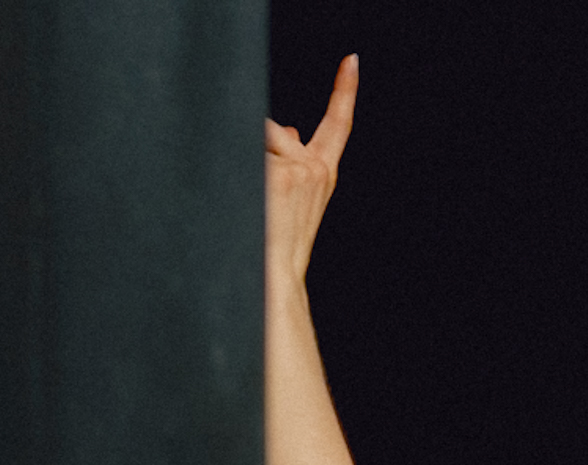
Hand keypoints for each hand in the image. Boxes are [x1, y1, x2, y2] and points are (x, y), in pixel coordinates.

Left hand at [265, 55, 357, 284]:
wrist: (275, 279)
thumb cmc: (277, 245)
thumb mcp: (292, 200)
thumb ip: (292, 160)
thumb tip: (286, 127)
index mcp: (321, 175)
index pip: (338, 124)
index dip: (345, 90)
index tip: (351, 62)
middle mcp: (315, 169)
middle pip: (275, 132)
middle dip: (258, 155)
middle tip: (258, 201)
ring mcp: (298, 170)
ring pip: (257, 142)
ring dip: (246, 167)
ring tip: (251, 206)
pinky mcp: (279, 174)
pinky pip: (247, 152)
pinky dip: (236, 169)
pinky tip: (246, 200)